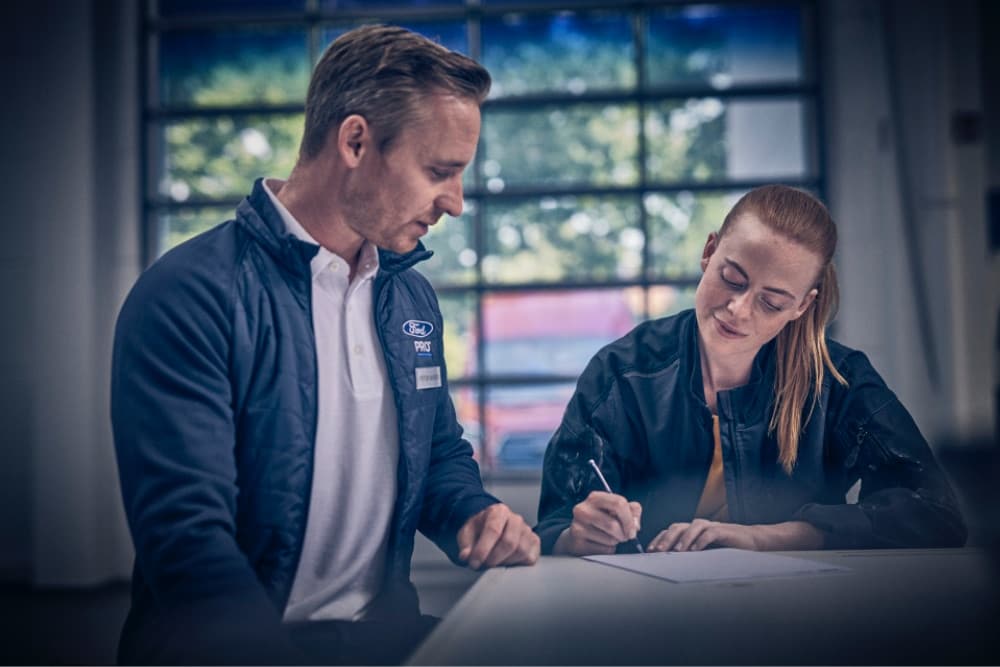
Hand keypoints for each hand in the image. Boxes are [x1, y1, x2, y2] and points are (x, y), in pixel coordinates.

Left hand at [457, 504, 539, 569]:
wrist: (490, 526)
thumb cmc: (480, 529)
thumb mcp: (466, 533)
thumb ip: (465, 544)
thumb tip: (466, 556)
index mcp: (498, 511)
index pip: (493, 530)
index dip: (483, 550)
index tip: (474, 562)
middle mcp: (516, 519)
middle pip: (509, 543)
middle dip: (494, 558)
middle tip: (484, 565)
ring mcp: (527, 530)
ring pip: (521, 551)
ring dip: (505, 562)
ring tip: (494, 562)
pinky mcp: (534, 542)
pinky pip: (530, 558)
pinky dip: (518, 564)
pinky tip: (507, 562)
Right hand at [553, 491, 641, 555]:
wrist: (578, 536)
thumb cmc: (602, 521)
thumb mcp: (616, 511)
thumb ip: (632, 511)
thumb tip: (635, 525)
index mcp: (595, 498)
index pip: (619, 503)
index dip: (630, 519)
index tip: (633, 530)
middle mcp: (583, 509)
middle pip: (613, 524)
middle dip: (624, 534)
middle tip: (624, 537)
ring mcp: (577, 526)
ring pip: (610, 539)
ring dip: (615, 542)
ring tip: (609, 539)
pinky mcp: (577, 543)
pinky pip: (603, 551)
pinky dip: (607, 551)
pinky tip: (601, 545)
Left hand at [646, 520, 823, 551]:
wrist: (752, 541)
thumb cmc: (726, 548)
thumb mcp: (705, 552)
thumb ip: (690, 554)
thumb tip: (669, 565)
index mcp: (691, 530)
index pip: (670, 531)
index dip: (659, 539)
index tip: (650, 552)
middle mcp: (698, 526)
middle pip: (677, 527)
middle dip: (666, 539)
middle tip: (658, 551)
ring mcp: (710, 526)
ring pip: (691, 527)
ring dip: (681, 539)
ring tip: (675, 551)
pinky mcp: (722, 530)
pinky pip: (709, 533)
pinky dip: (700, 540)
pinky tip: (695, 550)